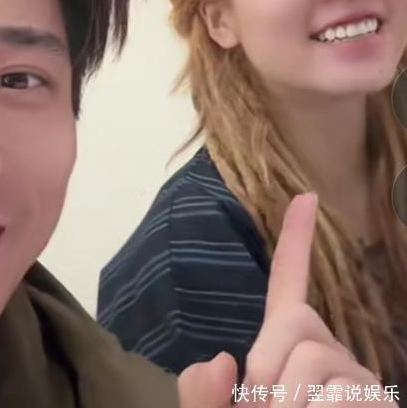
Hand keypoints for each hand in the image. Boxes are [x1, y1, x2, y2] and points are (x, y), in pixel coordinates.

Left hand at [178, 193, 392, 407]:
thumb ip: (203, 404)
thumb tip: (219, 358)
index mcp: (288, 356)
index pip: (289, 288)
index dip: (296, 241)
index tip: (305, 196)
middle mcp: (330, 359)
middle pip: (294, 321)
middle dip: (269, 371)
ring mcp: (360, 385)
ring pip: (313, 360)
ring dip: (289, 404)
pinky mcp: (380, 404)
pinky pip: (343, 396)